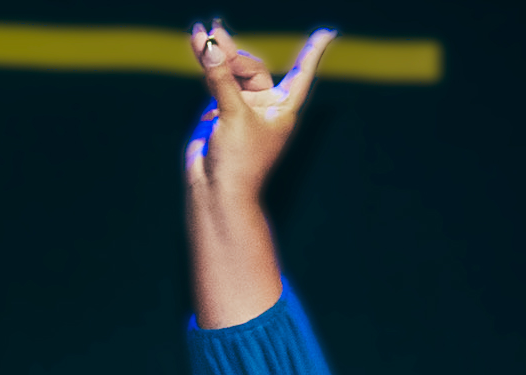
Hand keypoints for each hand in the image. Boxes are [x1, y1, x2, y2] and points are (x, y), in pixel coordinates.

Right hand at [184, 21, 335, 199]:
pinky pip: (217, 78)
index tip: (328, 33)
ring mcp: (243, 107)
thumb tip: (205, 40)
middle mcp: (265, 106)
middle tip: (213, 39)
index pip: (301, 73)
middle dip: (233, 53)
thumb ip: (220, 76)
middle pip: (253, 65)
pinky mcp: (221, 109)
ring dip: (217, 53)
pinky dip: (208, 63)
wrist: (217, 190)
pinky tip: (197, 44)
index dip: (312, 52)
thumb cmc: (238, 162)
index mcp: (283, 109)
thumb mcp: (233, 114)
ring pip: (232, 70)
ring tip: (200, 33)